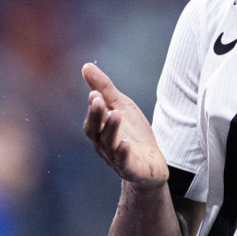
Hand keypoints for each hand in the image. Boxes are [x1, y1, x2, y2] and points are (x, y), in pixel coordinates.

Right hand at [82, 63, 168, 188]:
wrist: (151, 162)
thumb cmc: (132, 133)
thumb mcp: (121, 106)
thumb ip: (104, 89)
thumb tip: (85, 66)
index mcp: (99, 129)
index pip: (93, 117)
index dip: (93, 106)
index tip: (95, 93)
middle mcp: (103, 145)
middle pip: (95, 131)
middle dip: (96, 115)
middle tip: (98, 100)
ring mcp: (116, 158)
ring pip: (109, 144)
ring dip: (111, 129)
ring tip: (116, 114)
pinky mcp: (131, 169)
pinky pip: (123, 162)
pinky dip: (123, 153)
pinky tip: (126, 144)